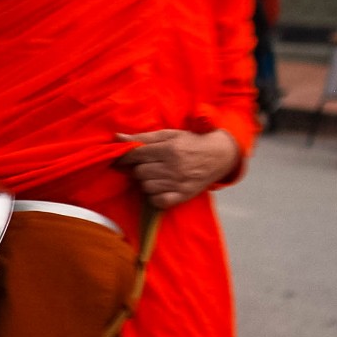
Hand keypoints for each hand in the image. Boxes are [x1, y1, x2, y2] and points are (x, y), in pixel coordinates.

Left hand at [114, 129, 239, 208]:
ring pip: (146, 187)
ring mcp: (179, 183)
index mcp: (170, 149)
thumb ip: (143, 137)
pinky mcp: (183, 196)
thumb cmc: (190, 143)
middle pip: (139, 173)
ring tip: (157, 175)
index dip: (125, 158)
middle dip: (139, 169)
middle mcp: (174, 166)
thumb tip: (117, 137)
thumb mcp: (169, 135)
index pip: (136, 155)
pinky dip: (155, 196)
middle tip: (147, 165)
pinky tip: (161, 188)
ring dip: (147, 182)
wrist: (219, 156)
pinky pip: (157, 201)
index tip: (121, 159)